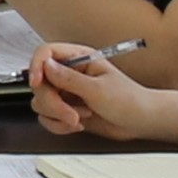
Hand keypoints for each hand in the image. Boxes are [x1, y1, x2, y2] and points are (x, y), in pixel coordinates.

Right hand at [28, 45, 155, 139]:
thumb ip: (69, 78)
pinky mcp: (66, 109)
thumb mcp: (98, 89)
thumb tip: (46, 66)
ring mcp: (67, 92)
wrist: (141, 122)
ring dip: (57, 115)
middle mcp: (69, 73)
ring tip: (80, 119)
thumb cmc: (130, 101)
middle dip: (52, 103)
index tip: (37, 82)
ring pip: (41, 102)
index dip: (37, 66)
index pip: (46, 53)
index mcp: (79, 58)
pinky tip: (77, 124)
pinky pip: (47, 117)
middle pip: (40, 82)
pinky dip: (58, 125)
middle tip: (70, 114)